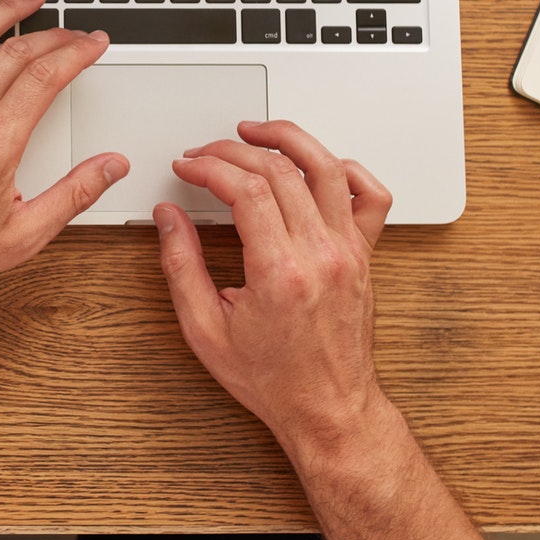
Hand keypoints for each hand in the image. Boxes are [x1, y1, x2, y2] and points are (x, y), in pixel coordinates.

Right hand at [154, 121, 394, 455]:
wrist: (328, 408)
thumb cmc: (273, 379)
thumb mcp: (205, 330)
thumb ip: (181, 266)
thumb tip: (168, 217)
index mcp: (281, 273)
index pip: (246, 190)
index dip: (209, 166)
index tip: (188, 166)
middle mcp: (321, 256)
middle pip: (280, 171)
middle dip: (233, 150)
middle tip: (206, 153)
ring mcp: (349, 252)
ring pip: (326, 168)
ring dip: (288, 139)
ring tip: (257, 131)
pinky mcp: (364, 255)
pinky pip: (370, 196)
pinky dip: (346, 169)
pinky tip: (319, 165)